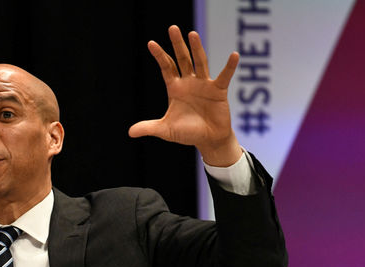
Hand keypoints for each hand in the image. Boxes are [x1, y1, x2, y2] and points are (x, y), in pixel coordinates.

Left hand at [129, 25, 241, 166]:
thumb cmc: (187, 133)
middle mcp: (189, 82)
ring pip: (200, 62)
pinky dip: (229, 67)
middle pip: (182, 59)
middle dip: (177, 45)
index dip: (159, 56)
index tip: (151, 43)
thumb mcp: (166, 130)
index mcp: (175, 88)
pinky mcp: (218, 90)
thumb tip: (130, 132)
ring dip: (197, 49)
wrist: (208, 140)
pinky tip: (234, 55)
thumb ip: (149, 127)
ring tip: (192, 34)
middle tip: (172, 28)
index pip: (166, 67)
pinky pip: (224, 76)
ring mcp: (204, 84)